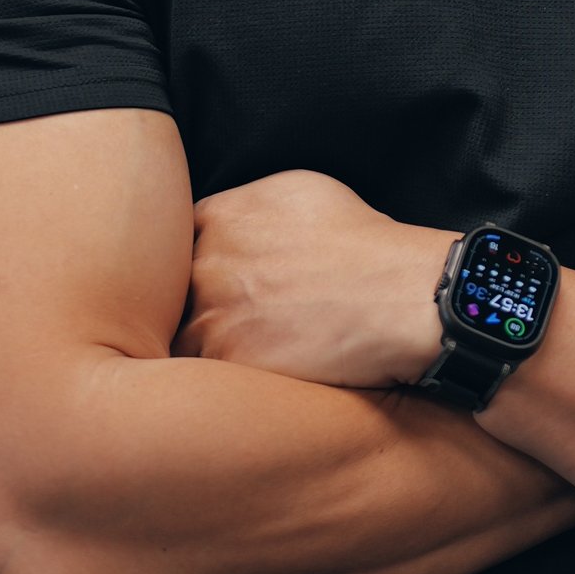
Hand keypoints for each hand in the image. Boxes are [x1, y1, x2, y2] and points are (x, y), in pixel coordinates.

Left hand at [180, 171, 447, 390]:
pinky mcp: (229, 363)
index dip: (192, 266)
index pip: (173, 243)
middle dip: (191, 307)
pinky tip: (246, 379)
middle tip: (224, 324)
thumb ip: (248, 206)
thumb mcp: (302, 192)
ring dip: (201, 348)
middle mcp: (206, 263)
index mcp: (221, 217)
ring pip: (181, 338)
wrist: (402, 299)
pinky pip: (202, 377)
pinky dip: (220, 381)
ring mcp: (213, 315)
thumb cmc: (366, 244)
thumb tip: (231, 220)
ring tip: (234, 358)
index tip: (209, 283)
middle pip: (172, 293)